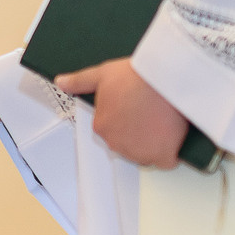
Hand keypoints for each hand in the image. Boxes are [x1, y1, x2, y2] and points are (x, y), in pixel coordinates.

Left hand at [54, 58, 187, 167]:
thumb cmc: (135, 75)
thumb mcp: (102, 74)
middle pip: (128, 143)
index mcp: (102, 127)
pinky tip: (173, 136)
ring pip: (146, 153)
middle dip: (138, 131)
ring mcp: (140, 152)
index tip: (135, 105)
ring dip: (154, 142)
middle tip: (150, 111)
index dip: (126, 117)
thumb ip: (80, 82)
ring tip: (162, 119)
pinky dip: (170, 152)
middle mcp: (117, 144)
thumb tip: (61, 83)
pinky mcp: (162, 156)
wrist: (164, 78)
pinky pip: (166, 161)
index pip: (112, 128)